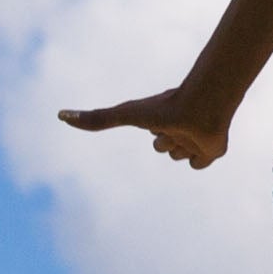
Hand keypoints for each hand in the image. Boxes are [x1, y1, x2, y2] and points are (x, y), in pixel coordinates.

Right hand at [59, 88, 231, 168]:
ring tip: (188, 133)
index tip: (157, 124)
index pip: (155, 135)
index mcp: (164, 122)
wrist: (201, 109)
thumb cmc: (165, 109)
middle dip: (167, 141)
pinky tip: (200, 144)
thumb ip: (96, 118)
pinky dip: (198, 158)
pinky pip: (199, 164)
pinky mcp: (211, 151)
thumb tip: (60, 115)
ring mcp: (196, 141)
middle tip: (173, 127)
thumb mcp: (126, 114)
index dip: (155, 131)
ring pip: (181, 156)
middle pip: (165, 148)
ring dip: (182, 147)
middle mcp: (180, 131)